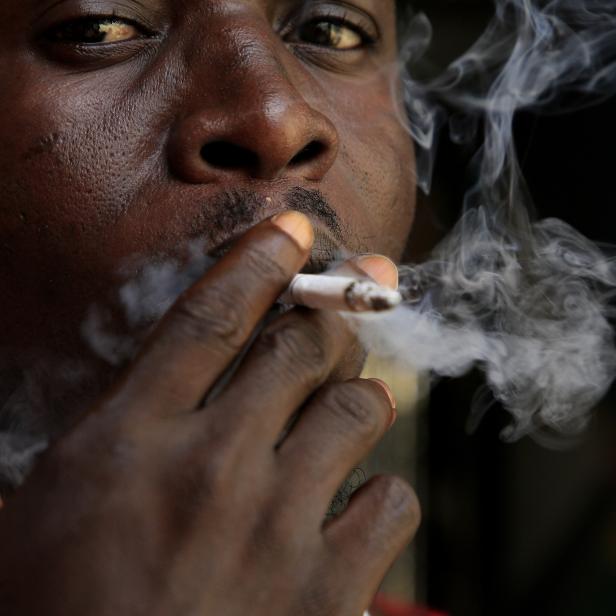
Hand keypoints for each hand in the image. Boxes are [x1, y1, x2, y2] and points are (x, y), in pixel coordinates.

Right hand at [0, 212, 419, 615]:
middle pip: (301, 346)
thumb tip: (171, 367)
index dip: (262, 260)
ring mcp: (278, 530)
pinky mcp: (329, 595)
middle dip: (332, 310)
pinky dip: (381, 490)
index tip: (296, 228)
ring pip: (360, 406)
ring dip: (357, 395)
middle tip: (349, 296)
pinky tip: (353, 505)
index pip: (212, 316)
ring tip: (341, 407)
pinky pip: (392, 500)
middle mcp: (211, 470)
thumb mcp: (46, 508)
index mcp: (127, 443)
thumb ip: (113, 427)